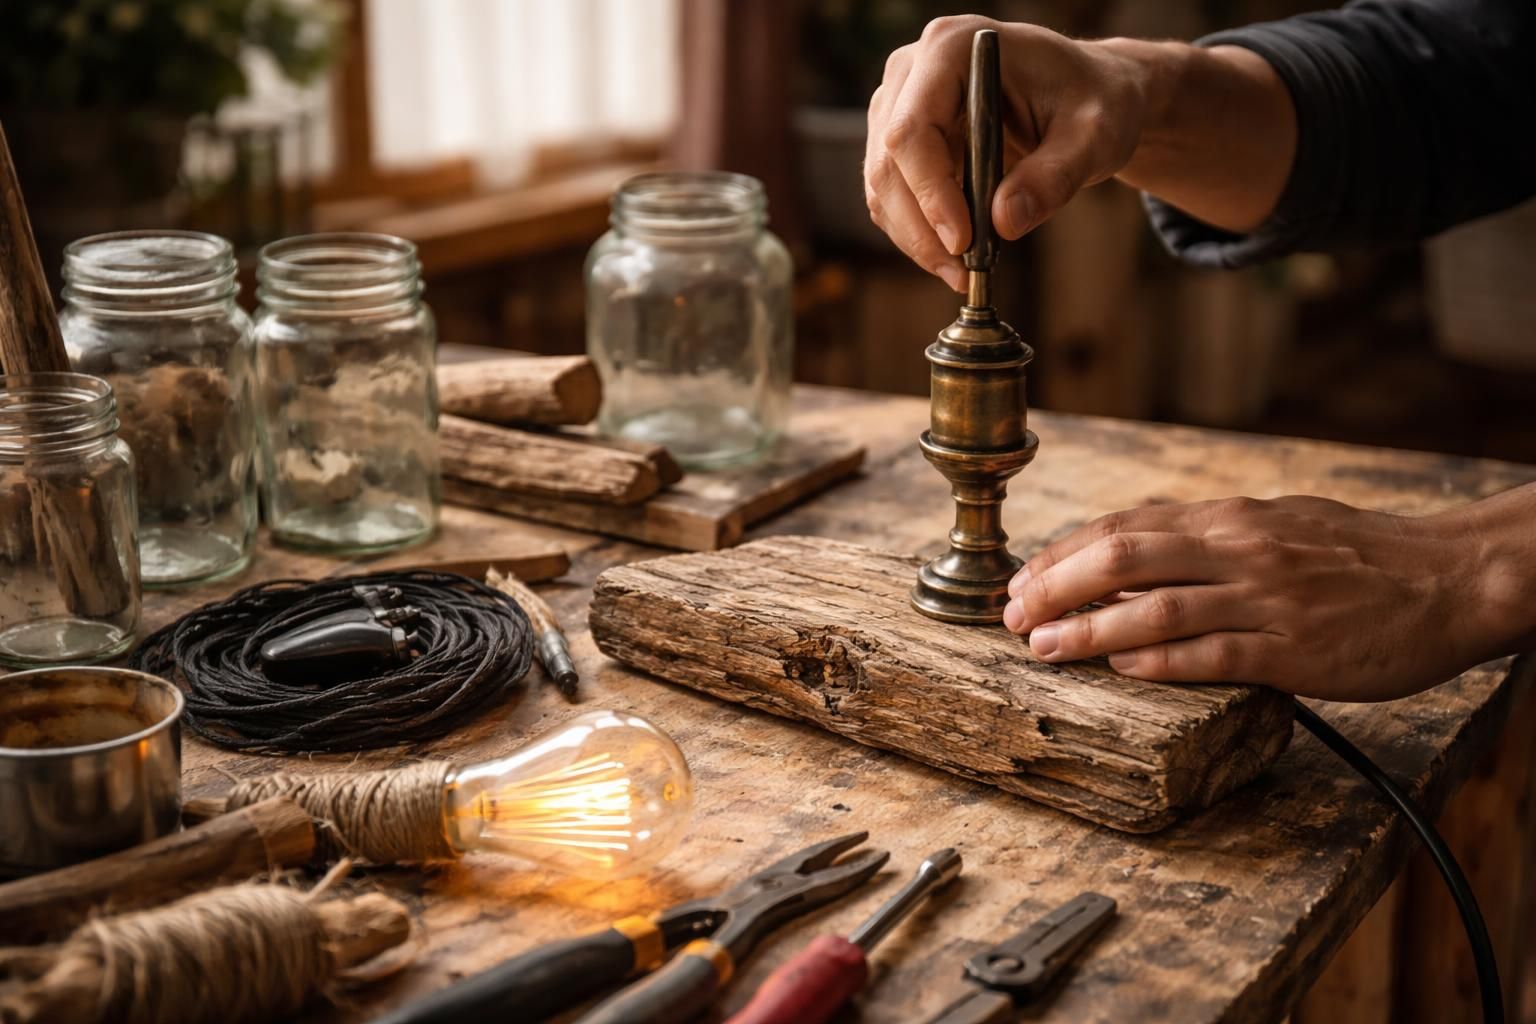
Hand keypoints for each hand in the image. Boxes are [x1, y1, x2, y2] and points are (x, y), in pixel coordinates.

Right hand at [864, 16, 1148, 290]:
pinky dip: (918, 233)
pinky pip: (891, 196)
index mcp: (953, 48)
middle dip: (921, 228)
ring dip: (916, 239)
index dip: (930, 192)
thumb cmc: (1093, 101)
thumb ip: (1055, 176)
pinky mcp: (901, 139)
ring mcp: (899, 104)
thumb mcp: (1094, 135)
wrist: (1088, 96)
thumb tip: (1005, 224)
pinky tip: (955, 254)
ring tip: (964, 272)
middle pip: (887, 163)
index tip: (963, 241)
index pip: (913, 129)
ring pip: (882, 187)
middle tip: (963, 272)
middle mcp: (913, 71)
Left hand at [1001, 495, 1507, 700]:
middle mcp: (1240, 549)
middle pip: (1124, 557)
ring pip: (1156, 607)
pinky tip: (1120, 668)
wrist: (1451, 578)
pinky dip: (1158, 660)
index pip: (1127, 526)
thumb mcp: (1278, 522)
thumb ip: (1210, 536)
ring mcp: (1266, 598)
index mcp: (1231, 518)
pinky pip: (1211, 654)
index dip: (1065, 553)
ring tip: (1043, 646)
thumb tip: (1138, 547)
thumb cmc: (1360, 554)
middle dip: (1056, 586)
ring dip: (1089, 628)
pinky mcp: (1293, 649)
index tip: (1022, 577)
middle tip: (1011, 613)